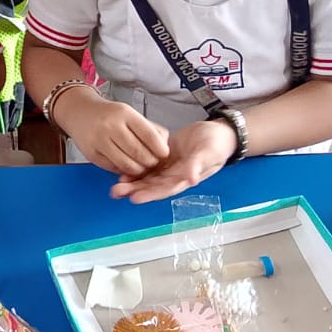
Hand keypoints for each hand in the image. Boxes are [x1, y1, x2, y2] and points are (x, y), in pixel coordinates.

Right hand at [55, 89, 170, 177]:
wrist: (78, 111)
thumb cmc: (108, 114)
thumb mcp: (129, 113)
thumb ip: (149, 128)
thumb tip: (164, 146)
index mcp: (125, 114)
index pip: (150, 136)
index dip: (160, 148)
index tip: (164, 154)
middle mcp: (111, 126)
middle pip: (139, 153)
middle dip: (150, 162)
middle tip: (152, 162)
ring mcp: (99, 140)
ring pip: (127, 165)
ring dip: (138, 170)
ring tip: (140, 165)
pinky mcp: (92, 154)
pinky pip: (113, 168)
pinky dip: (123, 170)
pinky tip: (124, 163)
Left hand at [111, 120, 235, 203]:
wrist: (217, 133)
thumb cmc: (216, 144)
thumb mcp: (208, 153)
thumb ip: (197, 164)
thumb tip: (190, 179)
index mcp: (186, 178)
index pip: (165, 188)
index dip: (150, 193)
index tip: (134, 198)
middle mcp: (175, 176)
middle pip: (152, 186)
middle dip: (135, 190)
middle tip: (115, 192)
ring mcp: (168, 167)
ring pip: (148, 177)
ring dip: (132, 182)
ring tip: (114, 186)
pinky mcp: (164, 157)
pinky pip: (148, 165)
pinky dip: (135, 169)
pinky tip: (120, 171)